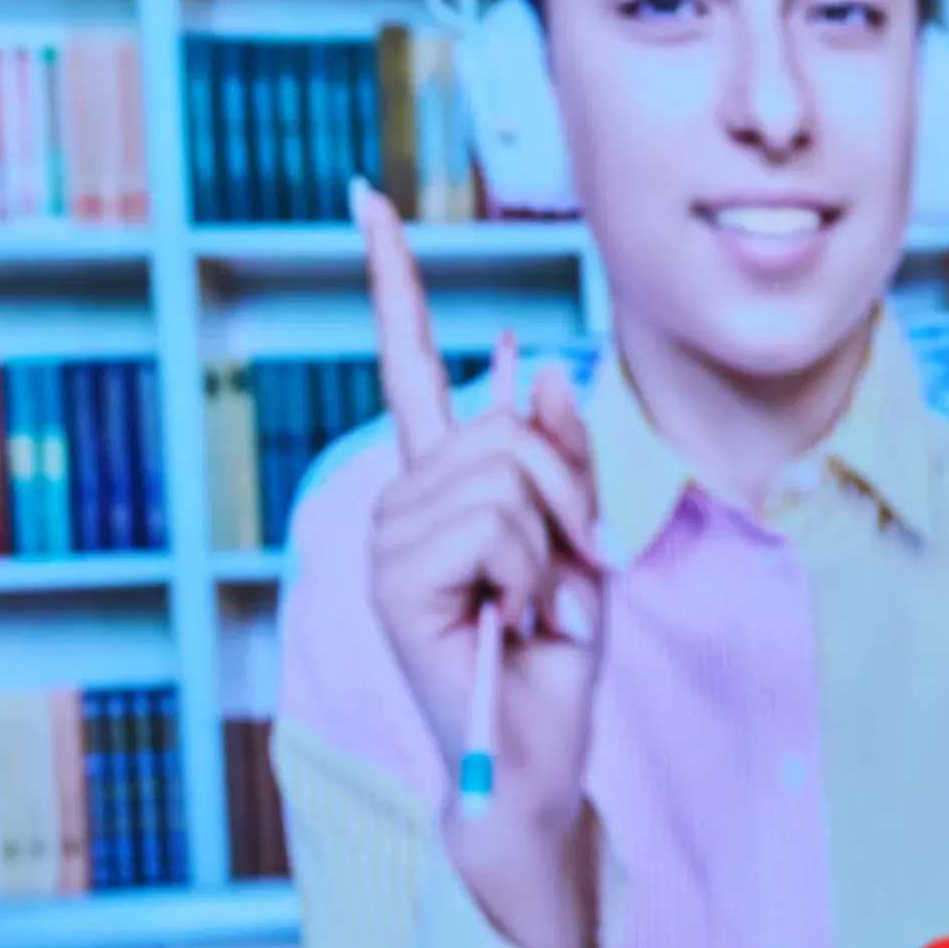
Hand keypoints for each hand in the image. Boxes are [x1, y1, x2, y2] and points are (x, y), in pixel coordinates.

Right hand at [355, 188, 610, 947]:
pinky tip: (510, 620)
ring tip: (531, 605)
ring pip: (507, 474)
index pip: (407, 361)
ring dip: (552, 543)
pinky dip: (532, 574)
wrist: (534, 752)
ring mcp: (390, 538)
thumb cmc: (557, 653)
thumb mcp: (583, 534)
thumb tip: (542, 361)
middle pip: (504, 426)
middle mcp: (401, 499)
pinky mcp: (396, 579)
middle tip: (559, 574)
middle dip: (564, 495)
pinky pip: (498, 525)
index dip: (394, 279)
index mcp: (439, 483)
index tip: (365, 195)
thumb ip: (563, 452)